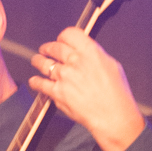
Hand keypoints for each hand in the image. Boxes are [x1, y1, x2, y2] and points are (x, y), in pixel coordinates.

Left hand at [29, 27, 144, 150]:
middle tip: (45, 49)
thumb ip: (95, 56)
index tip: (61, 40)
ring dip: (38, 61)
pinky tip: (34, 81)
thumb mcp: (111, 66)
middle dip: (48, 48)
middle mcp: (75, 62)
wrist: (112, 116)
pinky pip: (40, 84)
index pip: (70, 34)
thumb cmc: (116, 95)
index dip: (63, 37)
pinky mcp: (57, 92)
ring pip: (44, 63)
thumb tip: (86, 53)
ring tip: (36, 60)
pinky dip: (35, 82)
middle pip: (54, 47)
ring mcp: (64, 77)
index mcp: (90, 52)